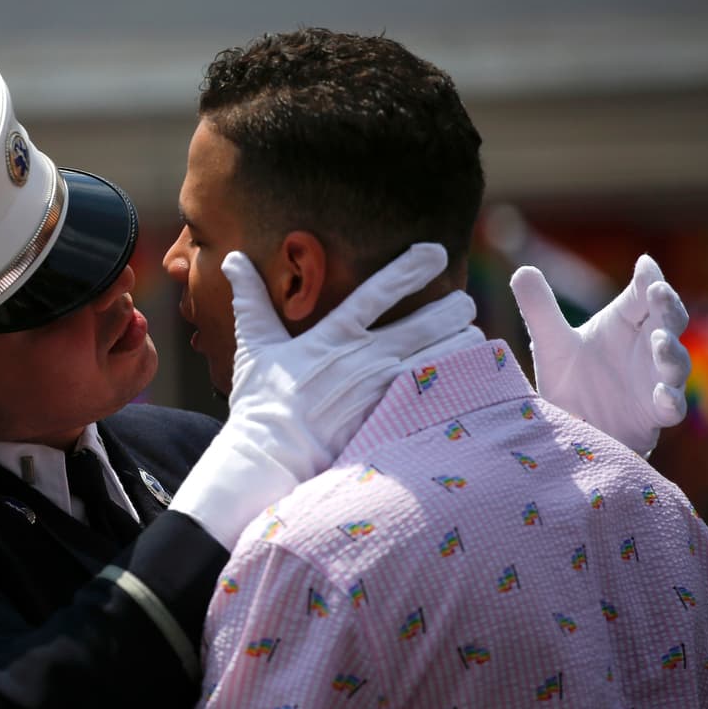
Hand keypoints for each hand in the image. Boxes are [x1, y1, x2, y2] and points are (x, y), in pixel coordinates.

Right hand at [169, 243, 454, 548]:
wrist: (270, 457)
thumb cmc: (260, 402)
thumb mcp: (253, 344)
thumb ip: (249, 298)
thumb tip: (232, 258)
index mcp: (333, 335)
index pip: (379, 292)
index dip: (409, 267)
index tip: (436, 251)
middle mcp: (363, 358)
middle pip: (426, 323)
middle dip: (453, 307)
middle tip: (464, 301)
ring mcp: (381, 390)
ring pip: (441, 356)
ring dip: (463, 341)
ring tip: (474, 334)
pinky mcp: (391, 417)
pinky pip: (437, 394)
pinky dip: (459, 380)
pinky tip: (475, 373)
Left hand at [509, 253, 690, 456]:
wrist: (570, 430)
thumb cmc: (569, 381)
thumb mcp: (549, 344)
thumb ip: (539, 309)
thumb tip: (521, 270)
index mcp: (625, 324)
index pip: (641, 296)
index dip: (647, 279)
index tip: (644, 264)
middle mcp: (646, 347)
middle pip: (668, 321)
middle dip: (668, 306)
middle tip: (658, 291)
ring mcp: (655, 380)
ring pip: (676, 362)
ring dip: (671, 351)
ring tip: (659, 340)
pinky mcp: (655, 414)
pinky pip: (672, 407)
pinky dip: (670, 400)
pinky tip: (663, 395)